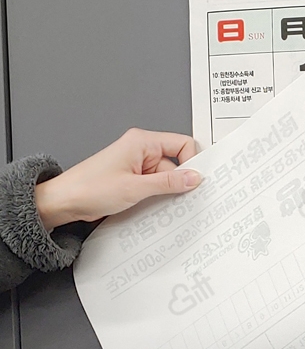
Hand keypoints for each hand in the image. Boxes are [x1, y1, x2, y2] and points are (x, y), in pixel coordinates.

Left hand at [34, 128, 201, 229]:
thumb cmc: (89, 188)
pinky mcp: (133, 179)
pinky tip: (150, 206)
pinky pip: (155, 186)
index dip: (192, 162)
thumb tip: (193, 178)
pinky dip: (156, 197)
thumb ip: (168, 182)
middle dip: (178, 183)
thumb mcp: (135, 187)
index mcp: (141, 142)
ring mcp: (137, 166)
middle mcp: (140, 150)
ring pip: (166, 178)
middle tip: (178, 198)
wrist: (64, 202)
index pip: (182, 144)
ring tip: (155, 203)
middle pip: (175, 165)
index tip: (196, 180)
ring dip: (165, 193)